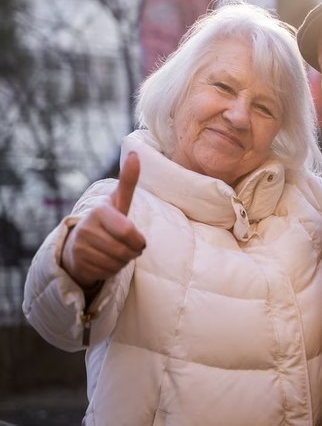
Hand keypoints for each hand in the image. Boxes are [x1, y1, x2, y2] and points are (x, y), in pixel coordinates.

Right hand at [61, 152, 145, 288]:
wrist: (79, 243)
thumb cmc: (107, 220)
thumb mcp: (119, 201)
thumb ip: (128, 180)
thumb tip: (135, 153)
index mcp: (100, 211)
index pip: (127, 231)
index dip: (138, 240)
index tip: (139, 241)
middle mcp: (86, 227)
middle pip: (124, 250)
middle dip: (132, 252)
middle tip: (128, 247)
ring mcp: (79, 247)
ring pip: (117, 263)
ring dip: (123, 261)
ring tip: (115, 252)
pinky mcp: (77, 264)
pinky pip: (107, 272)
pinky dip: (112, 270)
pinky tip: (105, 261)